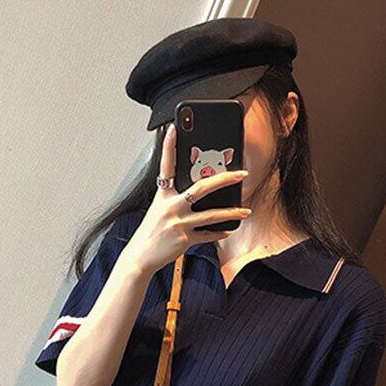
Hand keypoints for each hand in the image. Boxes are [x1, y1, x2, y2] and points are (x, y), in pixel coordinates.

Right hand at [122, 122, 251, 275]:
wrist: (140, 257)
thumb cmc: (151, 232)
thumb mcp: (159, 210)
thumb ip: (175, 199)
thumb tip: (198, 190)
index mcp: (162, 196)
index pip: (166, 166)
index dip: (168, 146)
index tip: (174, 128)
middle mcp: (170, 207)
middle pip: (201, 188)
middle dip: (224, 179)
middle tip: (241, 174)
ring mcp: (178, 223)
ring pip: (211, 215)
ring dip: (231, 213)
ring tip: (245, 211)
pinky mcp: (184, 240)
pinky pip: (207, 235)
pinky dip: (219, 233)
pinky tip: (229, 230)